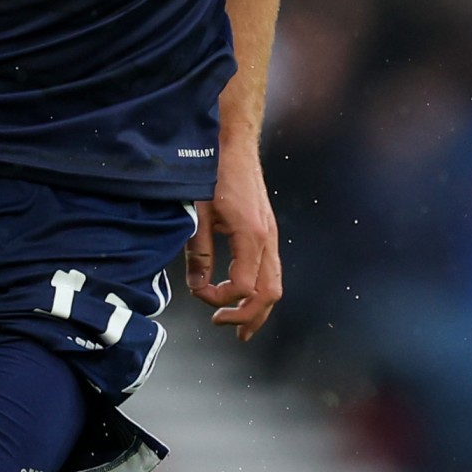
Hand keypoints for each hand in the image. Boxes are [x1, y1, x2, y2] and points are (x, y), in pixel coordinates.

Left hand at [186, 142, 283, 341]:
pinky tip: (244, 297)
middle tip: (221, 324)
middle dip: (246, 316)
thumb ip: (199, 253)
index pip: (242, 287)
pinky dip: (259, 290)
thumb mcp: (198, 215)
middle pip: (268, 293)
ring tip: (240, 326)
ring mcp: (271, 236)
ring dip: (257, 309)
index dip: (219, 298)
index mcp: (251, 235)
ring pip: (274, 284)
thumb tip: (197, 286)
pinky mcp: (267, 232)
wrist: (233, 145)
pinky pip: (270, 271)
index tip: (198, 293)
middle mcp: (268, 239)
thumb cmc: (214, 174)